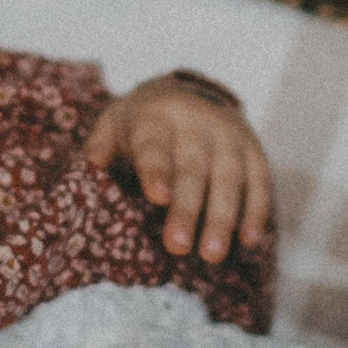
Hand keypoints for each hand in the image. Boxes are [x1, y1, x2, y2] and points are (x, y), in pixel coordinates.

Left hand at [83, 74, 272, 265]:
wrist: (189, 92)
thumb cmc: (141, 125)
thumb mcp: (113, 125)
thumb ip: (99, 148)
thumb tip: (88, 169)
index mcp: (156, 118)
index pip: (156, 147)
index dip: (157, 171)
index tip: (158, 198)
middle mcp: (196, 123)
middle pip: (193, 170)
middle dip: (188, 210)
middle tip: (178, 247)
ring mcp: (229, 136)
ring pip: (229, 179)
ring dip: (222, 219)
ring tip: (212, 255)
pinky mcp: (253, 150)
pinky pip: (259, 182)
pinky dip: (255, 212)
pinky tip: (248, 242)